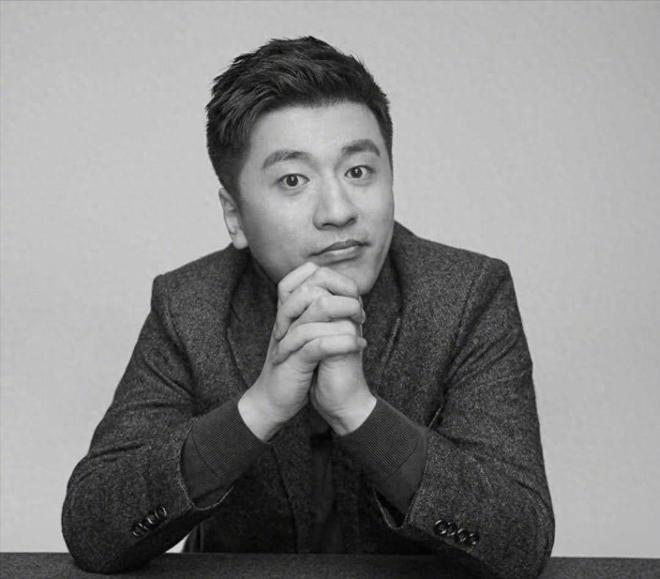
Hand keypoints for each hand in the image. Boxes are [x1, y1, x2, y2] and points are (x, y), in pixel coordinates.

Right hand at [240, 262, 365, 439]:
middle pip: (314, 285)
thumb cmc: (293, 368)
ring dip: (348, 314)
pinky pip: (320, 342)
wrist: (273, 402)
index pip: (306, 273)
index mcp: (288, 310)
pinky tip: (359, 345)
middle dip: (344, 294)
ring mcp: (289, 337)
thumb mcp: (305, 336)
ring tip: (361, 326)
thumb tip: (347, 295)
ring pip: (320, 307)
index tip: (353, 295)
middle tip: (359, 313)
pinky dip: (344, 342)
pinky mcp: (295, 360)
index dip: (334, 277)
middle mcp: (286, 318)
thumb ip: (318, 314)